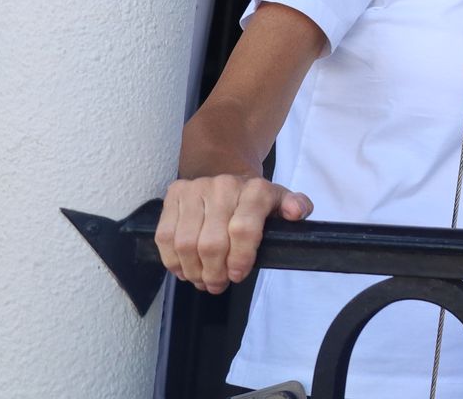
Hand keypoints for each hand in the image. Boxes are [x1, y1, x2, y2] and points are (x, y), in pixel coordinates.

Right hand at [154, 174, 312, 293]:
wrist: (229, 178)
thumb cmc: (255, 201)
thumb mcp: (280, 203)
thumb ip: (296, 207)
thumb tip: (297, 212)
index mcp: (256, 189)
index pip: (243, 230)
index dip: (239, 259)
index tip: (238, 275)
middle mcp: (225, 185)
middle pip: (211, 243)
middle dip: (214, 273)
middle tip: (217, 284)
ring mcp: (197, 188)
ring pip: (185, 243)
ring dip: (193, 270)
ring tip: (202, 279)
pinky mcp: (175, 194)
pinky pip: (165, 237)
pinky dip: (173, 260)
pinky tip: (185, 269)